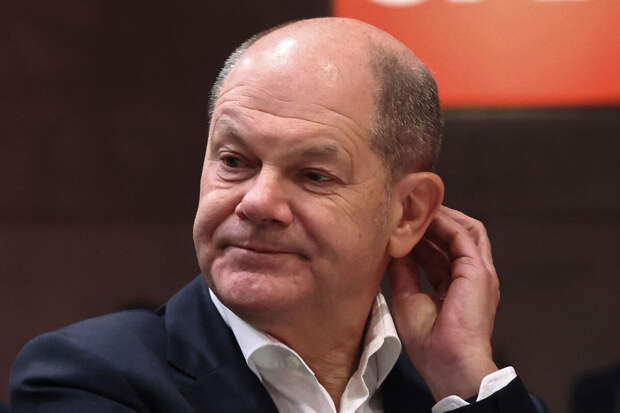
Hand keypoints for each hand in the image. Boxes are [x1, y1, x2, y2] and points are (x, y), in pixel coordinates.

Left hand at [388, 206, 499, 399]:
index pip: (442, 252)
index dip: (422, 236)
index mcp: (457, 286)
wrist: (448, 362)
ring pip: (464, 229)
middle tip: (409, 208)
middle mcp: (471, 276)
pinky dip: (443, 222)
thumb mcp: (407, 297)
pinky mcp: (478, 269)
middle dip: (433, 221)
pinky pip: (462, 235)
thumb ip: (404, 271)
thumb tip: (394, 248)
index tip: (401, 225)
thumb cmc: (429, 341)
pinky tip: (423, 216)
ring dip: (440, 217)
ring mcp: (479, 271)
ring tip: (416, 206)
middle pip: (456, 236)